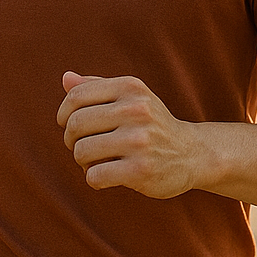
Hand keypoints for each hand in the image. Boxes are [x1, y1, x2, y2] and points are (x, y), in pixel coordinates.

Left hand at [57, 72, 199, 197]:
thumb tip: (65, 78)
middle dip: (71, 139)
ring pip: (81, 151)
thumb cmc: (150, 124)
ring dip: (82, 161)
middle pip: (76, 124)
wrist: (192, 154)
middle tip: (82, 147)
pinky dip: (94, 179)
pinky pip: (94, 176)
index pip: (76, 97)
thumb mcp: (130, 98)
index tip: (68, 125)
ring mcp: (140, 140)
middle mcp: (136, 110)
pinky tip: (107, 176)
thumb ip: (96, 87)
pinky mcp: (141, 170)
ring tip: (95, 162)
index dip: (64, 114)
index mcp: (130, 87)